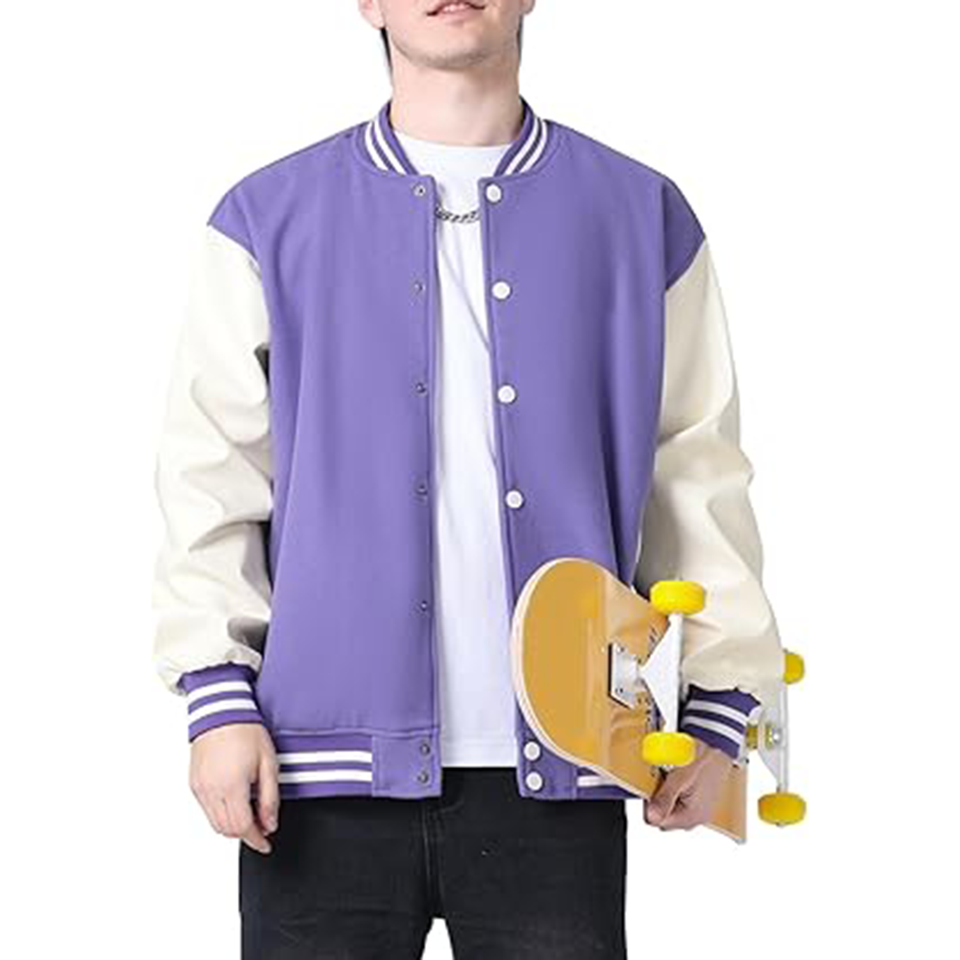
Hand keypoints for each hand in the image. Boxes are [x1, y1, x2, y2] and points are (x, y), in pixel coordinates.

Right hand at [188, 723, 279, 853]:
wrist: (221, 711)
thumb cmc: (245, 731)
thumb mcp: (268, 763)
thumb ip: (270, 797)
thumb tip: (270, 823)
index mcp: (231, 786)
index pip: (243, 827)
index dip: (256, 840)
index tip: (265, 844)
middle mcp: (211, 790)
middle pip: (227, 830)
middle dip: (246, 834)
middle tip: (262, 827)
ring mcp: (199, 788)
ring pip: (214, 823)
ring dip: (232, 826)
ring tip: (250, 815)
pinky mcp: (193, 783)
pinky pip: (206, 809)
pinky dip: (220, 814)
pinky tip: (235, 803)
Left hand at [644, 737, 733, 830]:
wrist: (719, 743)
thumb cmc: (703, 757)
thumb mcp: (679, 777)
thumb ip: (665, 799)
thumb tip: (652, 817)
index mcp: (693, 816)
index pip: (659, 822)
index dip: (650, 805)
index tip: (651, 788)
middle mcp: (698, 817)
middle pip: (666, 817)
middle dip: (659, 800)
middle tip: (661, 780)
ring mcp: (701, 809)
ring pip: (673, 809)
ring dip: (667, 795)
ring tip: (671, 776)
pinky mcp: (702, 801)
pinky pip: (682, 802)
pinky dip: (676, 792)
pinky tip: (678, 778)